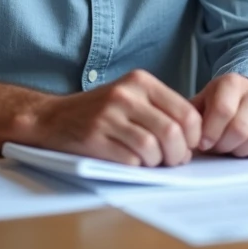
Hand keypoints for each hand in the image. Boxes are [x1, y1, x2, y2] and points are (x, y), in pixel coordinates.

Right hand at [31, 69, 200, 166]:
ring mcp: (109, 116)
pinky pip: (129, 160)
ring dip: (157, 163)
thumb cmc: (100, 111)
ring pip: (152, 149)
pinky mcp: (94, 137)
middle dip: (178, 154)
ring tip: (152, 162)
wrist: (53, 117)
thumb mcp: (132, 96)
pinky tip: (131, 161)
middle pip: (172, 132)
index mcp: (141, 81)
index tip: (189, 146)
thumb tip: (194, 137)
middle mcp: (126, 95)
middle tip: (174, 160)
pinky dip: (137, 166)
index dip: (194, 136)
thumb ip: (161, 109)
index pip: (186, 112)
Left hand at [190, 74, 247, 157]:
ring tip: (229, 147)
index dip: (211, 132)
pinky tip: (245, 148)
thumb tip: (183, 136)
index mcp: (231, 83)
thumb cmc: (215, 107)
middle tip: (215, 147)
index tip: (202, 144)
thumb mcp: (200, 105)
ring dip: (239, 150)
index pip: (223, 109)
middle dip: (223, 144)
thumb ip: (190, 118)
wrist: (244, 103)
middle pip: (240, 127)